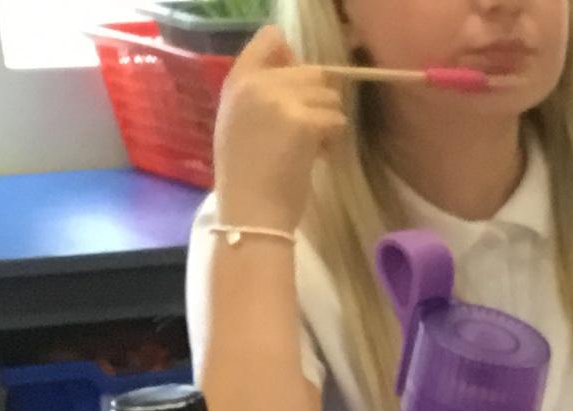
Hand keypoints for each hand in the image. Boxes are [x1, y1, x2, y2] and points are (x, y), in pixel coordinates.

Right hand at [210, 25, 351, 230]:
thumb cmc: (246, 173)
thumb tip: (297, 71)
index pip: (270, 38)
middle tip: (309, 131)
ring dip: (328, 120)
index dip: (294, 57)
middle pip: (312, 71)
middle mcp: (256, 82)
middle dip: (319, 100)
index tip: (300, 85)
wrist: (250, 210)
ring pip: (329, 96)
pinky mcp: (302, 122)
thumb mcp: (239, 120)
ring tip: (311, 146)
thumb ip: (260, 92)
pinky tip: (317, 156)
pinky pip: (335, 120)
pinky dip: (333, 139)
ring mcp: (279, 99)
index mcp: (237, 79)